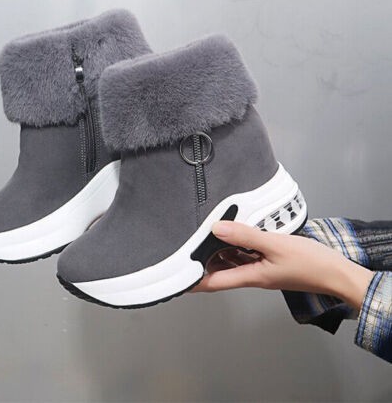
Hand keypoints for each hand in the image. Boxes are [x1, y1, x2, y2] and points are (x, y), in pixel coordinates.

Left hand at [192, 221, 373, 309]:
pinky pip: (246, 255)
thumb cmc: (310, 264)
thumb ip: (245, 236)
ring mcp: (260, 269)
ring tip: (204, 236)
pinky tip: (233, 234)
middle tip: (186, 247)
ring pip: (232, 262)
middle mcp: (252, 275)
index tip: (175, 277)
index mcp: (250, 277)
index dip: (193, 281)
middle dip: (202, 262)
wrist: (336, 273)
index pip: (213, 282)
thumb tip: (217, 229)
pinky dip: (236, 246)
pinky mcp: (269, 263)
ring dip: (219, 252)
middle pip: (220, 271)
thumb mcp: (275, 245)